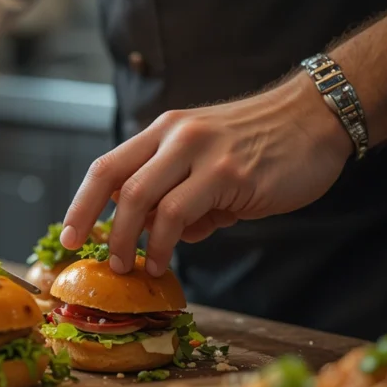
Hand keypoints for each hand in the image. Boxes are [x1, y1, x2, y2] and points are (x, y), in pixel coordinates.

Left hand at [59, 72, 354, 276]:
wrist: (317, 119)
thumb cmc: (264, 146)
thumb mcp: (209, 162)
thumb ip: (181, 194)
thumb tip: (160, 235)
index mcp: (164, 131)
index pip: (107, 166)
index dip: (82, 203)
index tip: (69, 235)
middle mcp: (175, 135)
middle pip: (114, 181)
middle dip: (95, 225)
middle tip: (99, 260)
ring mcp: (200, 152)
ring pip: (140, 198)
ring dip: (128, 240)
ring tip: (130, 267)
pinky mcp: (228, 175)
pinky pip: (178, 214)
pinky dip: (162, 243)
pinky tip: (163, 261)